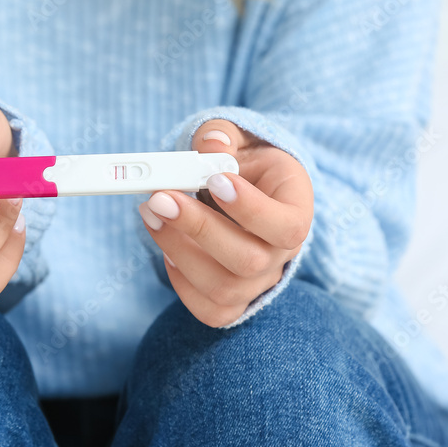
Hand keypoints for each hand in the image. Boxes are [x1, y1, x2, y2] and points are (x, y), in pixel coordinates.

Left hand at [139, 120, 313, 326]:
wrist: (242, 191)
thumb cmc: (241, 164)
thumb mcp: (238, 139)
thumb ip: (222, 137)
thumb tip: (210, 145)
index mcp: (296, 209)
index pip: (288, 226)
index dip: (251, 210)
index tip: (214, 181)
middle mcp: (282, 254)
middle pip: (250, 261)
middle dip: (199, 229)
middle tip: (161, 198)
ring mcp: (259, 282)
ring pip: (224, 288)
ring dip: (178, 250)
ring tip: (151, 214)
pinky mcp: (233, 300)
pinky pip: (210, 310)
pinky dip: (180, 282)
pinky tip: (165, 246)